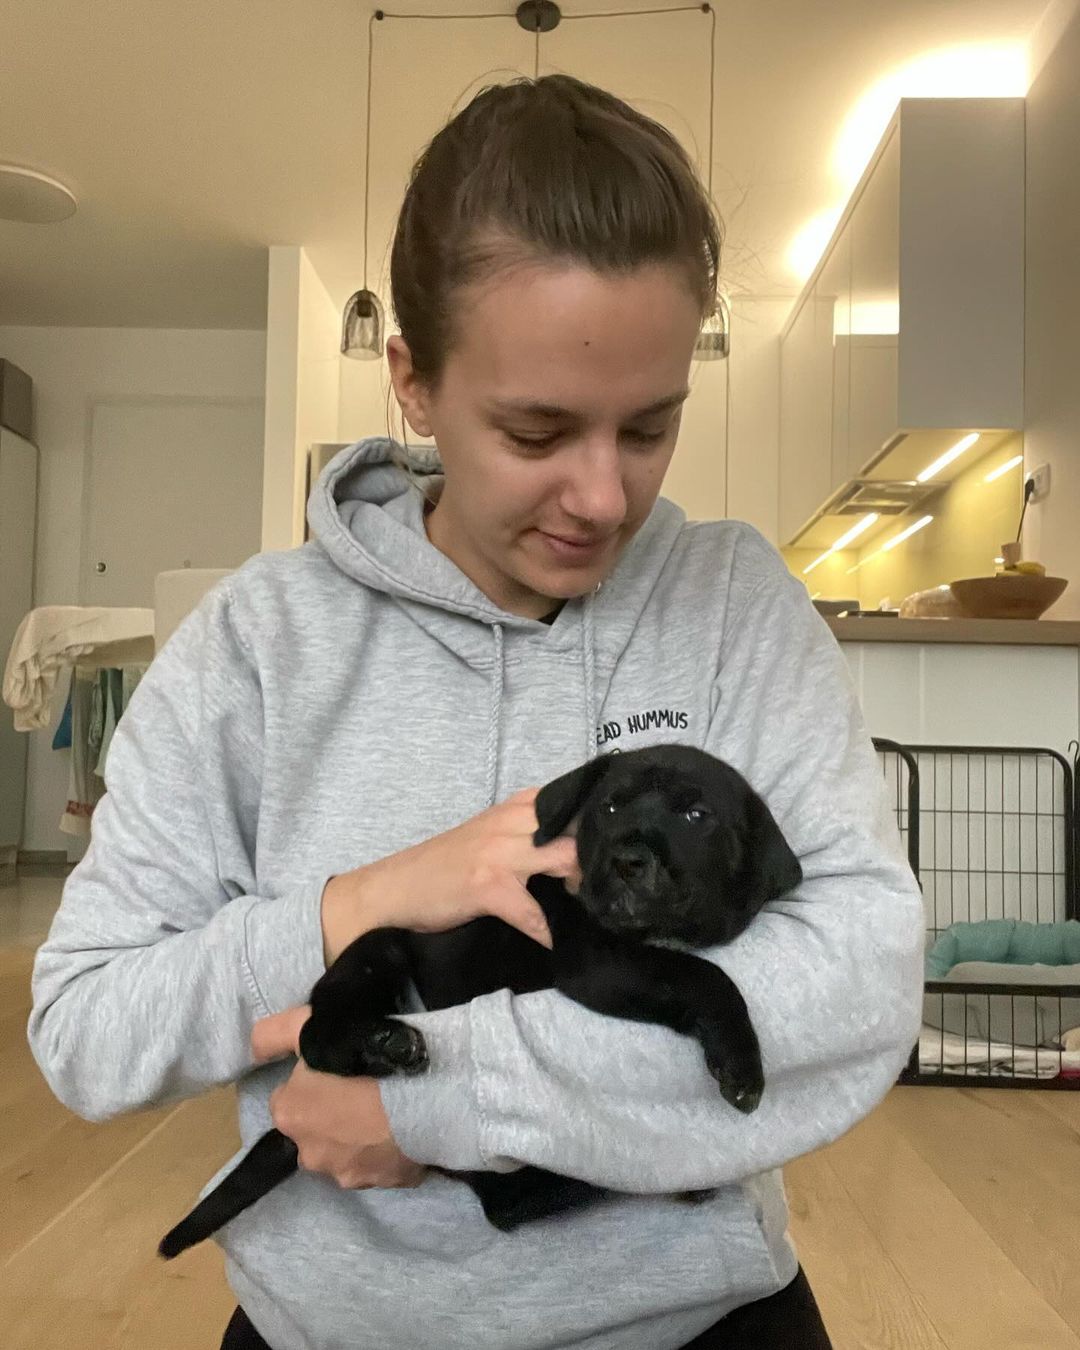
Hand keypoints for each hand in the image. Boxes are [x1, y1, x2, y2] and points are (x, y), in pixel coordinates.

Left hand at [252, 1004, 426, 1189]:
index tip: (336, 1071)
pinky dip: (388, 1151)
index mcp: (289, 1115)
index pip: (288, 1098)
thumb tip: (255, 1049)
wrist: (423, 1096)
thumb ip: (274, 1034)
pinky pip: (382, 1164)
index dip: (310, 1083)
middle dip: (331, 1116)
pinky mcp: (384, 1184)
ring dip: (359, 1137)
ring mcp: (348, 1175)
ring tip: (387, 1109)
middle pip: (315, 1130)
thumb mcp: (311, 1028)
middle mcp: (309, 1154)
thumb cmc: (364, 1059)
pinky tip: (405, 1128)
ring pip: (346, 1152)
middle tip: (362, 1089)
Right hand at [321, 786, 581, 963]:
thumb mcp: (488, 836)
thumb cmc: (443, 866)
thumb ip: (526, 832)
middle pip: (575, 828)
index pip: (569, 801)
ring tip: (583, 903)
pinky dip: (544, 931)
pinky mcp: (488, 886)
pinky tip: (549, 941)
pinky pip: (531, 912)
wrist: (393, 888)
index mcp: (513, 809)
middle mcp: (509, 823)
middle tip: (604, 880)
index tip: (618, 842)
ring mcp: (499, 853)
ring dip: (580, 884)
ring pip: (562, 858)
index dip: (598, 821)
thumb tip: (574, 847)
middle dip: (597, 854)